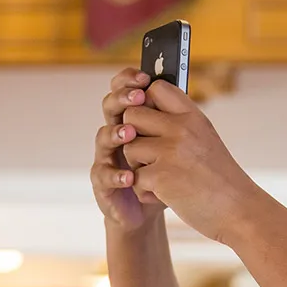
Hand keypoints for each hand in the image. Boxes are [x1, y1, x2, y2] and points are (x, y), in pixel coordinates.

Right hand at [90, 68, 166, 231]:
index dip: (129, 80)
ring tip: (130, 134)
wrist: (151, 210)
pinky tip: (129, 177)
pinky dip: (116, 175)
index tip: (144, 76)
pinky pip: (103, 175)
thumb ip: (173, 119)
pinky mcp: (103, 183)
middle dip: (122, 99)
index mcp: (132, 119)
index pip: (124, 90)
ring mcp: (106, 157)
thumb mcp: (174, 145)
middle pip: (110, 107)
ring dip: (116, 133)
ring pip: (103, 137)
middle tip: (137, 97)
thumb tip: (184, 88)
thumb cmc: (164, 173)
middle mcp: (116, 134)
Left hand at [118, 80, 262, 243]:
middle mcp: (181, 128)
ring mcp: (170, 151)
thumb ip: (180, 122)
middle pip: (132, 115)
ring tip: (161, 179)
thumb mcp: (205, 139)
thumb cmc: (220, 178)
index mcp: (193, 116)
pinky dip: (145, 192)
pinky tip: (165, 196)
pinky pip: (134, 179)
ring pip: (129, 149)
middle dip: (134, 136)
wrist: (238, 210)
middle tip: (151, 155)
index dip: (144, 101)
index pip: (156, 88)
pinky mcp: (161, 177)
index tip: (149, 120)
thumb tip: (147, 103)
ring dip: (138, 167)